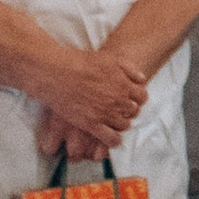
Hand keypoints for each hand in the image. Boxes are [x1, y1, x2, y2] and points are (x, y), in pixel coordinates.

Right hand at [35, 46, 150, 154]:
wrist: (55, 72)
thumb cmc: (79, 62)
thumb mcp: (108, 59)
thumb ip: (128, 69)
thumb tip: (143, 79)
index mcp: (123, 83)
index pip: (142, 96)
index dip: (137, 98)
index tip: (129, 98)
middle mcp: (118, 99)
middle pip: (134, 111)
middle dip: (128, 110)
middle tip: (119, 109)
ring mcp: (106, 113)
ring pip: (124, 125)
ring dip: (121, 123)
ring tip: (112, 120)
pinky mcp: (92, 124)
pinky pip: (111, 138)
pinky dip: (113, 140)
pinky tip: (110, 137)